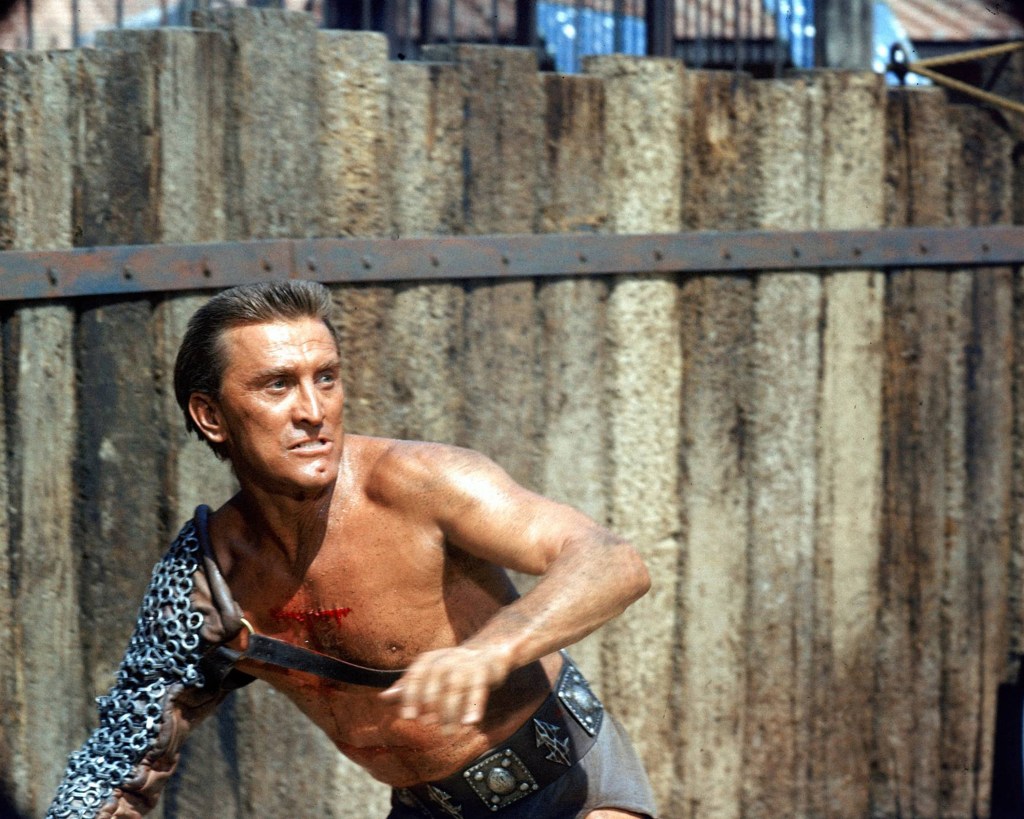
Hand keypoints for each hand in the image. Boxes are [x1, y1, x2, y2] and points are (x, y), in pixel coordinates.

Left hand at [380, 644, 512, 729]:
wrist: (486, 652)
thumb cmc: (451, 668)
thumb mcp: (428, 674)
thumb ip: (407, 687)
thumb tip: (383, 698)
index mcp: (429, 660)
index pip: (416, 675)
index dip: (411, 695)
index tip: (408, 717)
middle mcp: (447, 658)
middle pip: (436, 680)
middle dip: (432, 704)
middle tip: (428, 726)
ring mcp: (466, 663)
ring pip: (457, 686)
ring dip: (452, 710)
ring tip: (448, 733)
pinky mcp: (484, 669)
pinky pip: (479, 688)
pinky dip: (474, 705)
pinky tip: (471, 722)